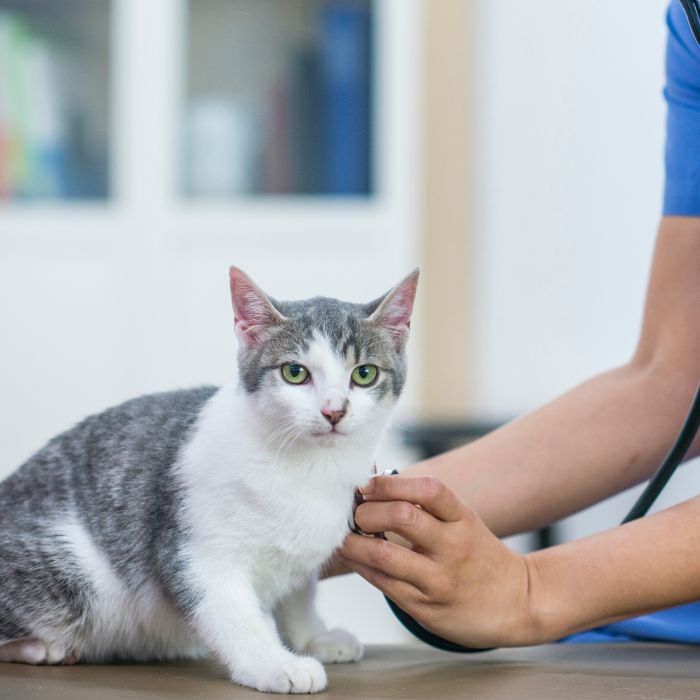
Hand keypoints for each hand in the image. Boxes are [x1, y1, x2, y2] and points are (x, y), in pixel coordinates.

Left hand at [339, 475, 540, 647]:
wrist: (517, 604)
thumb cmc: (477, 554)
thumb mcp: (462, 522)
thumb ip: (425, 506)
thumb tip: (371, 486)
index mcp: (462, 519)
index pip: (428, 489)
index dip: (391, 482)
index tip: (368, 483)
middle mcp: (453, 547)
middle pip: (402, 517)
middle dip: (367, 511)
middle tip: (355, 512)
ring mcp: (438, 580)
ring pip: (384, 555)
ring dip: (353, 541)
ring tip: (344, 535)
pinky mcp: (424, 607)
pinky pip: (382, 583)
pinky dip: (360, 564)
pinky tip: (352, 555)